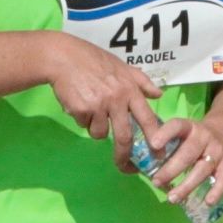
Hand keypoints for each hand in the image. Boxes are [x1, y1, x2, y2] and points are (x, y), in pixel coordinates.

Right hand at [43, 32, 162, 163]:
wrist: (63, 57)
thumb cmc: (93, 60)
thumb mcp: (122, 66)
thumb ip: (141, 81)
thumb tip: (159, 95)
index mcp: (130, 90)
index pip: (147, 119)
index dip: (154, 139)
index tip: (158, 155)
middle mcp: (117, 99)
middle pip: (124, 136)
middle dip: (124, 155)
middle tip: (124, 165)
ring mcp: (98, 105)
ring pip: (99, 133)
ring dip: (95, 128)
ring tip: (90, 110)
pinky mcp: (81, 109)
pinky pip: (83, 124)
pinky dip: (81, 119)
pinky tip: (78, 102)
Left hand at [144, 115, 222, 206]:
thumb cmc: (194, 137)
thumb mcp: (183, 132)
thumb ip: (166, 142)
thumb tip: (136, 160)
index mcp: (189, 127)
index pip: (177, 126)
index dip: (165, 134)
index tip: (153, 144)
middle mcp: (205, 137)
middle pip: (188, 154)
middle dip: (171, 169)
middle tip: (156, 182)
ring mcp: (218, 151)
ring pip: (203, 169)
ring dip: (187, 185)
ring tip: (172, 198)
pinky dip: (216, 191)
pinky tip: (207, 202)